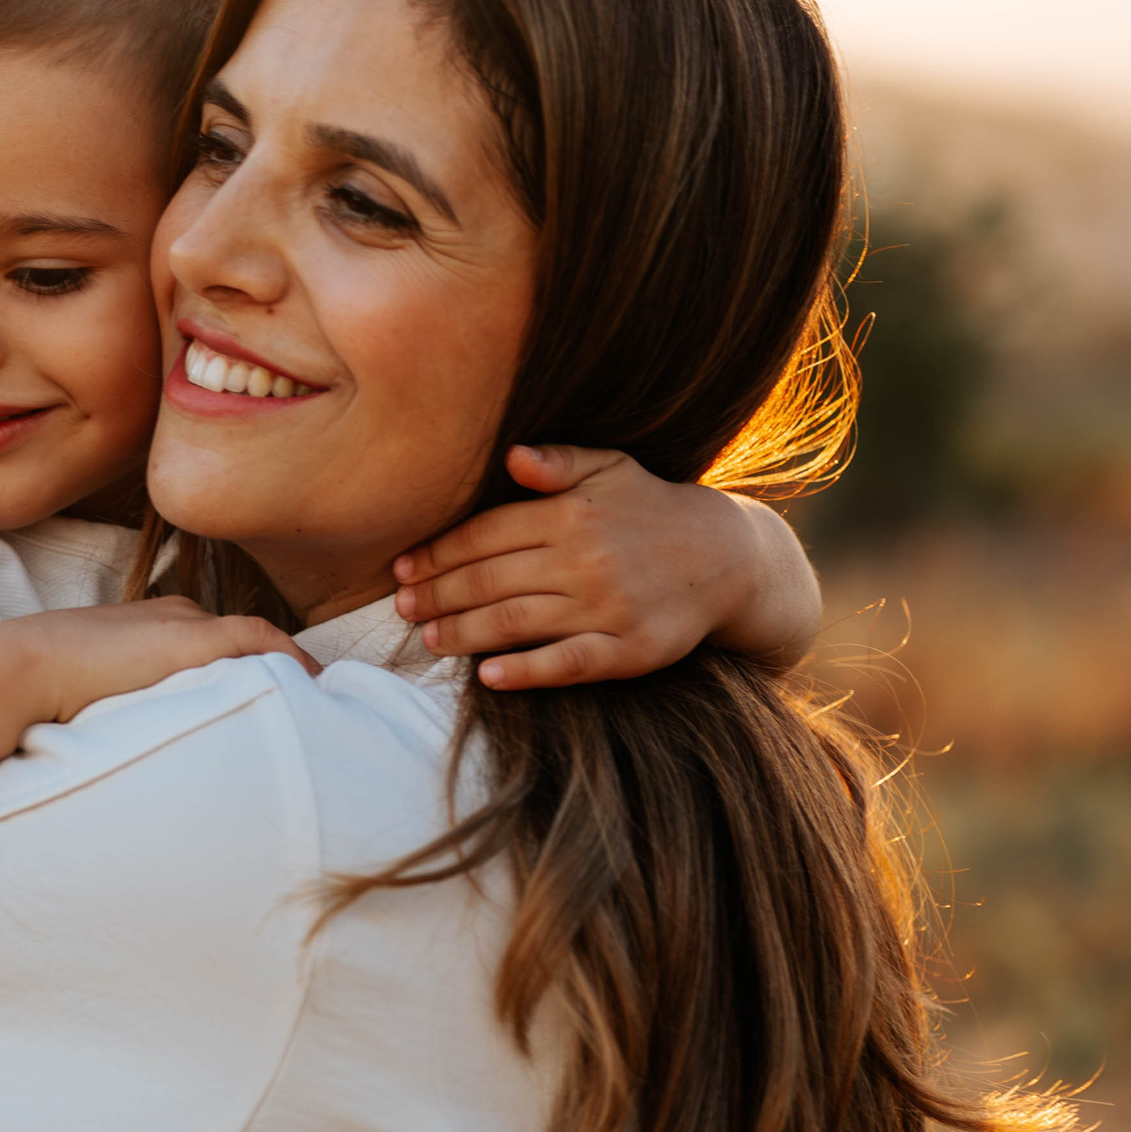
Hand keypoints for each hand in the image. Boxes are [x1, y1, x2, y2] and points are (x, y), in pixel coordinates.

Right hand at [0, 597, 318, 725]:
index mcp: (146, 625)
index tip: (269, 705)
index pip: (211, 643)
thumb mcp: (84, 702)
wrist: (22, 669)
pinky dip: (294, 662)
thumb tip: (116, 767)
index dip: (242, 672)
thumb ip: (113, 713)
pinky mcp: (197, 637)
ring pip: (256, 643)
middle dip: (273, 675)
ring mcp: (185, 622)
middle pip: (239, 643)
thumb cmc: (36, 693)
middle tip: (307, 713)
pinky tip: (317, 686)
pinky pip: (265, 642)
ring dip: (289, 673)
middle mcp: (173, 614)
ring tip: (320, 709)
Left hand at [392, 445, 810, 689]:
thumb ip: (558, 462)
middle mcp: (586, 559)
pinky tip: (489, 676)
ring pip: (517, 621)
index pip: (485, 535)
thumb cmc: (651, 509)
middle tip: (401, 609)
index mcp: (572, 514)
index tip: (401, 569)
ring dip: (464, 632)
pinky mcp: (630, 650)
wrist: (729, 558)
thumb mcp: (610, 468)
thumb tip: (511, 456)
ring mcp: (608, 607)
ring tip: (429, 639)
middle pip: (490, 580)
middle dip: (437, 595)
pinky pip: (568, 663)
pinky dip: (525, 671)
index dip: (437, 553)